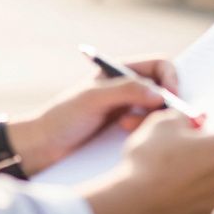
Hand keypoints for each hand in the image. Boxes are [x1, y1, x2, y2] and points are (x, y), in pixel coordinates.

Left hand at [10, 59, 176, 174]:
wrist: (42, 148)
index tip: (170, 96)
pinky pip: (150, 125)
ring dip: (152, 117)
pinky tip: (128, 134)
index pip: (161, 65)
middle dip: (165, 101)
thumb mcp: (93, 99)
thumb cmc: (62, 118)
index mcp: (121, 71)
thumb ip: (126, 90)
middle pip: (165, 87)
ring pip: (160, 108)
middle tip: (157, 116)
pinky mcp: (127, 128)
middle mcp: (128, 86)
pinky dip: (147, 129)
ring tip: (128, 127)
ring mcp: (129, 108)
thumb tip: (160, 94)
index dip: (171, 78)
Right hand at [82, 112, 213, 213]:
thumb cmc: (149, 160)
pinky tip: (168, 195)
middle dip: (211, 154)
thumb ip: (183, 117)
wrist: (129, 205)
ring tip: (170, 175)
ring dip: (200, 177)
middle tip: (184, 151)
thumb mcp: (162, 122)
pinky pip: (202, 203)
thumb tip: (188, 120)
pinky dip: (190, 199)